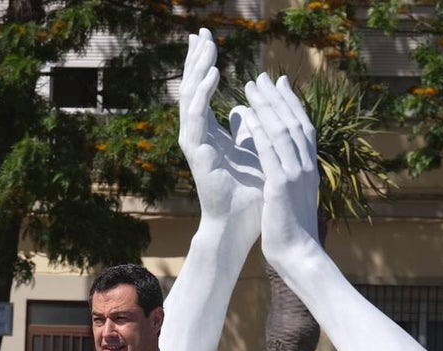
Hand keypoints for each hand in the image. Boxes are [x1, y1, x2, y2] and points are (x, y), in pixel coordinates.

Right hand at [179, 29, 262, 238]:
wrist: (240, 225)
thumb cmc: (248, 195)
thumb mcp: (252, 152)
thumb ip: (247, 128)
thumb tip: (246, 108)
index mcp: (209, 135)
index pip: (202, 92)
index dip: (203, 65)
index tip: (207, 40)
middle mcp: (198, 136)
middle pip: (192, 89)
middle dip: (196, 59)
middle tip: (201, 32)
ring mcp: (194, 144)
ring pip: (190, 98)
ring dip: (198, 69)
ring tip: (206, 45)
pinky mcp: (196, 153)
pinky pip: (197, 116)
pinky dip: (203, 93)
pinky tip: (212, 73)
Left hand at [242, 72, 319, 261]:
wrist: (299, 254)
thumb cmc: (292, 230)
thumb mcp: (292, 197)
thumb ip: (287, 176)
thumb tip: (280, 165)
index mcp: (309, 168)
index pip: (303, 127)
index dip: (291, 104)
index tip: (280, 85)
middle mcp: (306, 166)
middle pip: (294, 122)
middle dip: (277, 97)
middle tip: (262, 77)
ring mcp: (296, 174)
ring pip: (282, 131)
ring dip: (266, 106)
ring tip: (251, 87)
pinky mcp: (282, 186)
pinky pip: (269, 152)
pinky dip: (259, 131)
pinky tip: (247, 116)